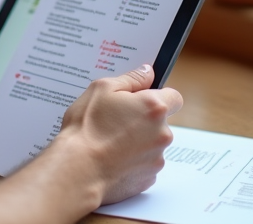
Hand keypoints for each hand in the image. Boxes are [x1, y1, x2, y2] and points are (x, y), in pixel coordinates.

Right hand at [53, 64, 182, 204]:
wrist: (78, 170)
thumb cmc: (88, 128)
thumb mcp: (102, 89)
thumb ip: (131, 78)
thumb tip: (148, 72)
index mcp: (154, 108)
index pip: (174, 97)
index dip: (158, 96)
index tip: (141, 99)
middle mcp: (163, 134)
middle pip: (161, 122)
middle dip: (144, 120)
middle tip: (116, 120)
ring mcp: (157, 158)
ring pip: (152, 144)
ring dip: (138, 141)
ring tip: (110, 141)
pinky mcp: (149, 179)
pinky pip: (144, 163)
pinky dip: (132, 160)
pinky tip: (112, 157)